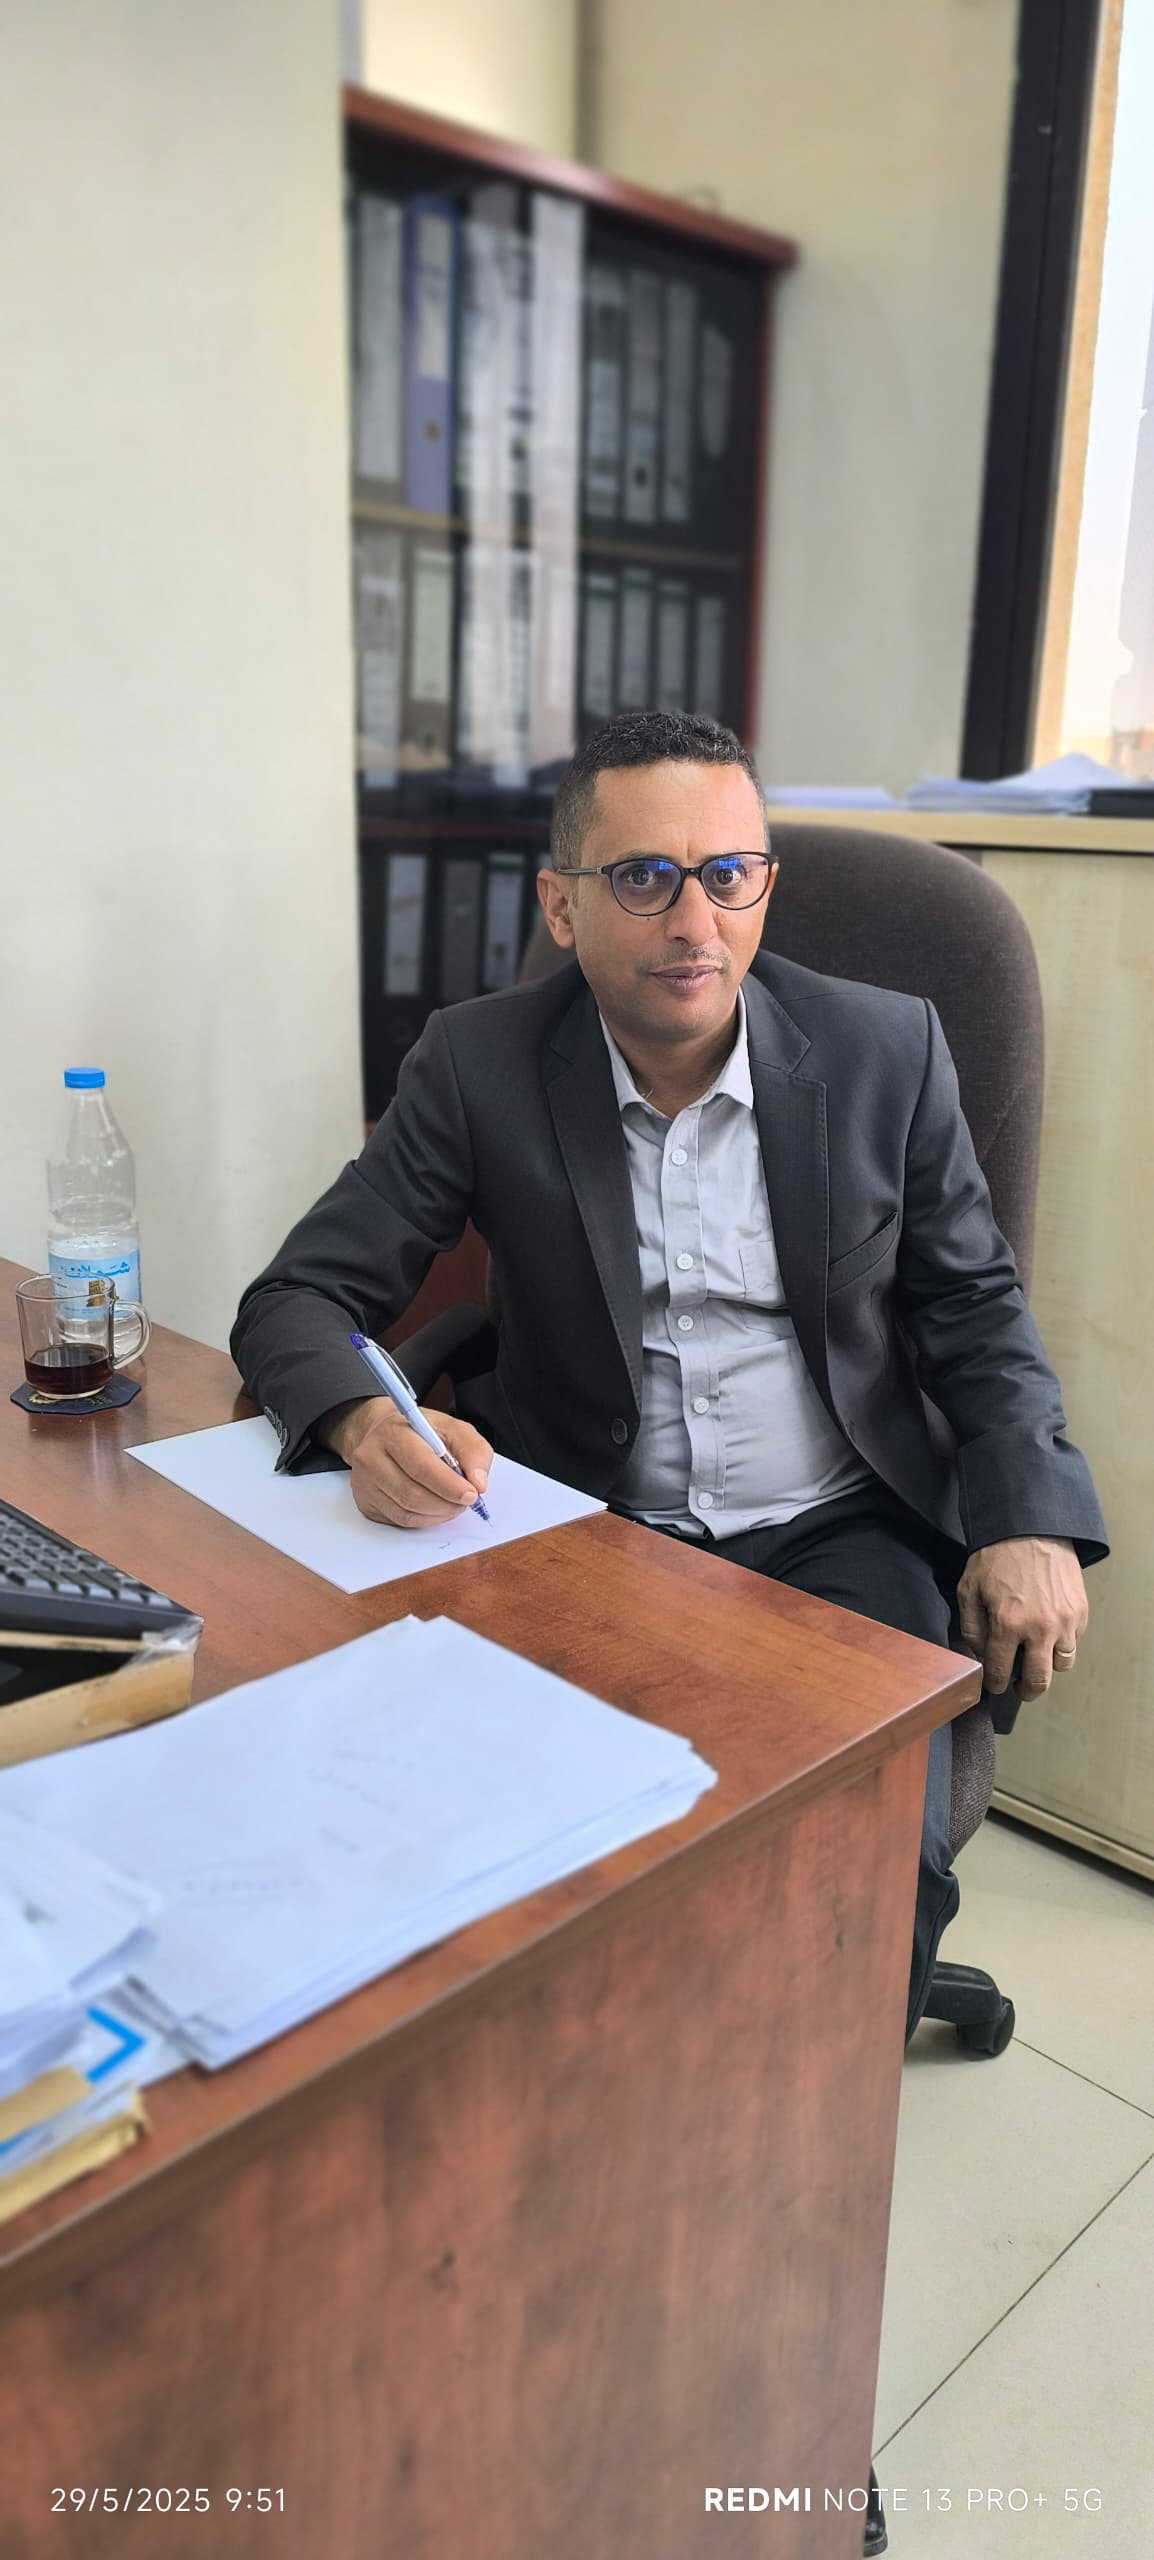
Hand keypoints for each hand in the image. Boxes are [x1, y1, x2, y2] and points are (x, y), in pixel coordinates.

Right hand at [323, 1396, 492, 1529]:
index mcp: (393, 1433)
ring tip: (453, 1504)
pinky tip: (435, 1508)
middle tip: (466, 1501)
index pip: (420, 1466)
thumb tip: (479, 1483)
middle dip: (446, 1504)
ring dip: (438, 1514)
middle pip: (412, 1495)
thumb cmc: (419, 1432)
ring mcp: (364, 1483)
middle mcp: (371, 1458)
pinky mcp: (365, 1502)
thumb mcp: (452, 1428)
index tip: (471, 1493)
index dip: (448, 1485)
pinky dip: (425, 1520)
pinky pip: (399, 1521)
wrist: (382, 1434)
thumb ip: (473, 1451)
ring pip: (406, 1513)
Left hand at [956, 1536, 1088, 1699]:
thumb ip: (971, 1628)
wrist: (1031, 1527)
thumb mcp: (969, 1590)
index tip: (996, 1685)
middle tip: (1020, 1688)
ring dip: (1048, 1666)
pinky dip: (1063, 1643)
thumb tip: (979, 1655)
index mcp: (1008, 1625)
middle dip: (1026, 1691)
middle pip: (1039, 1681)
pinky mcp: (1080, 1611)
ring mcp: (1064, 1621)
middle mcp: (1040, 1629)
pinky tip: (1049, 1633)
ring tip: (1037, 1658)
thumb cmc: (997, 1556)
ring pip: (1062, 1664)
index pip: (1001, 1673)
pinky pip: (1074, 1641)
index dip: (996, 1684)